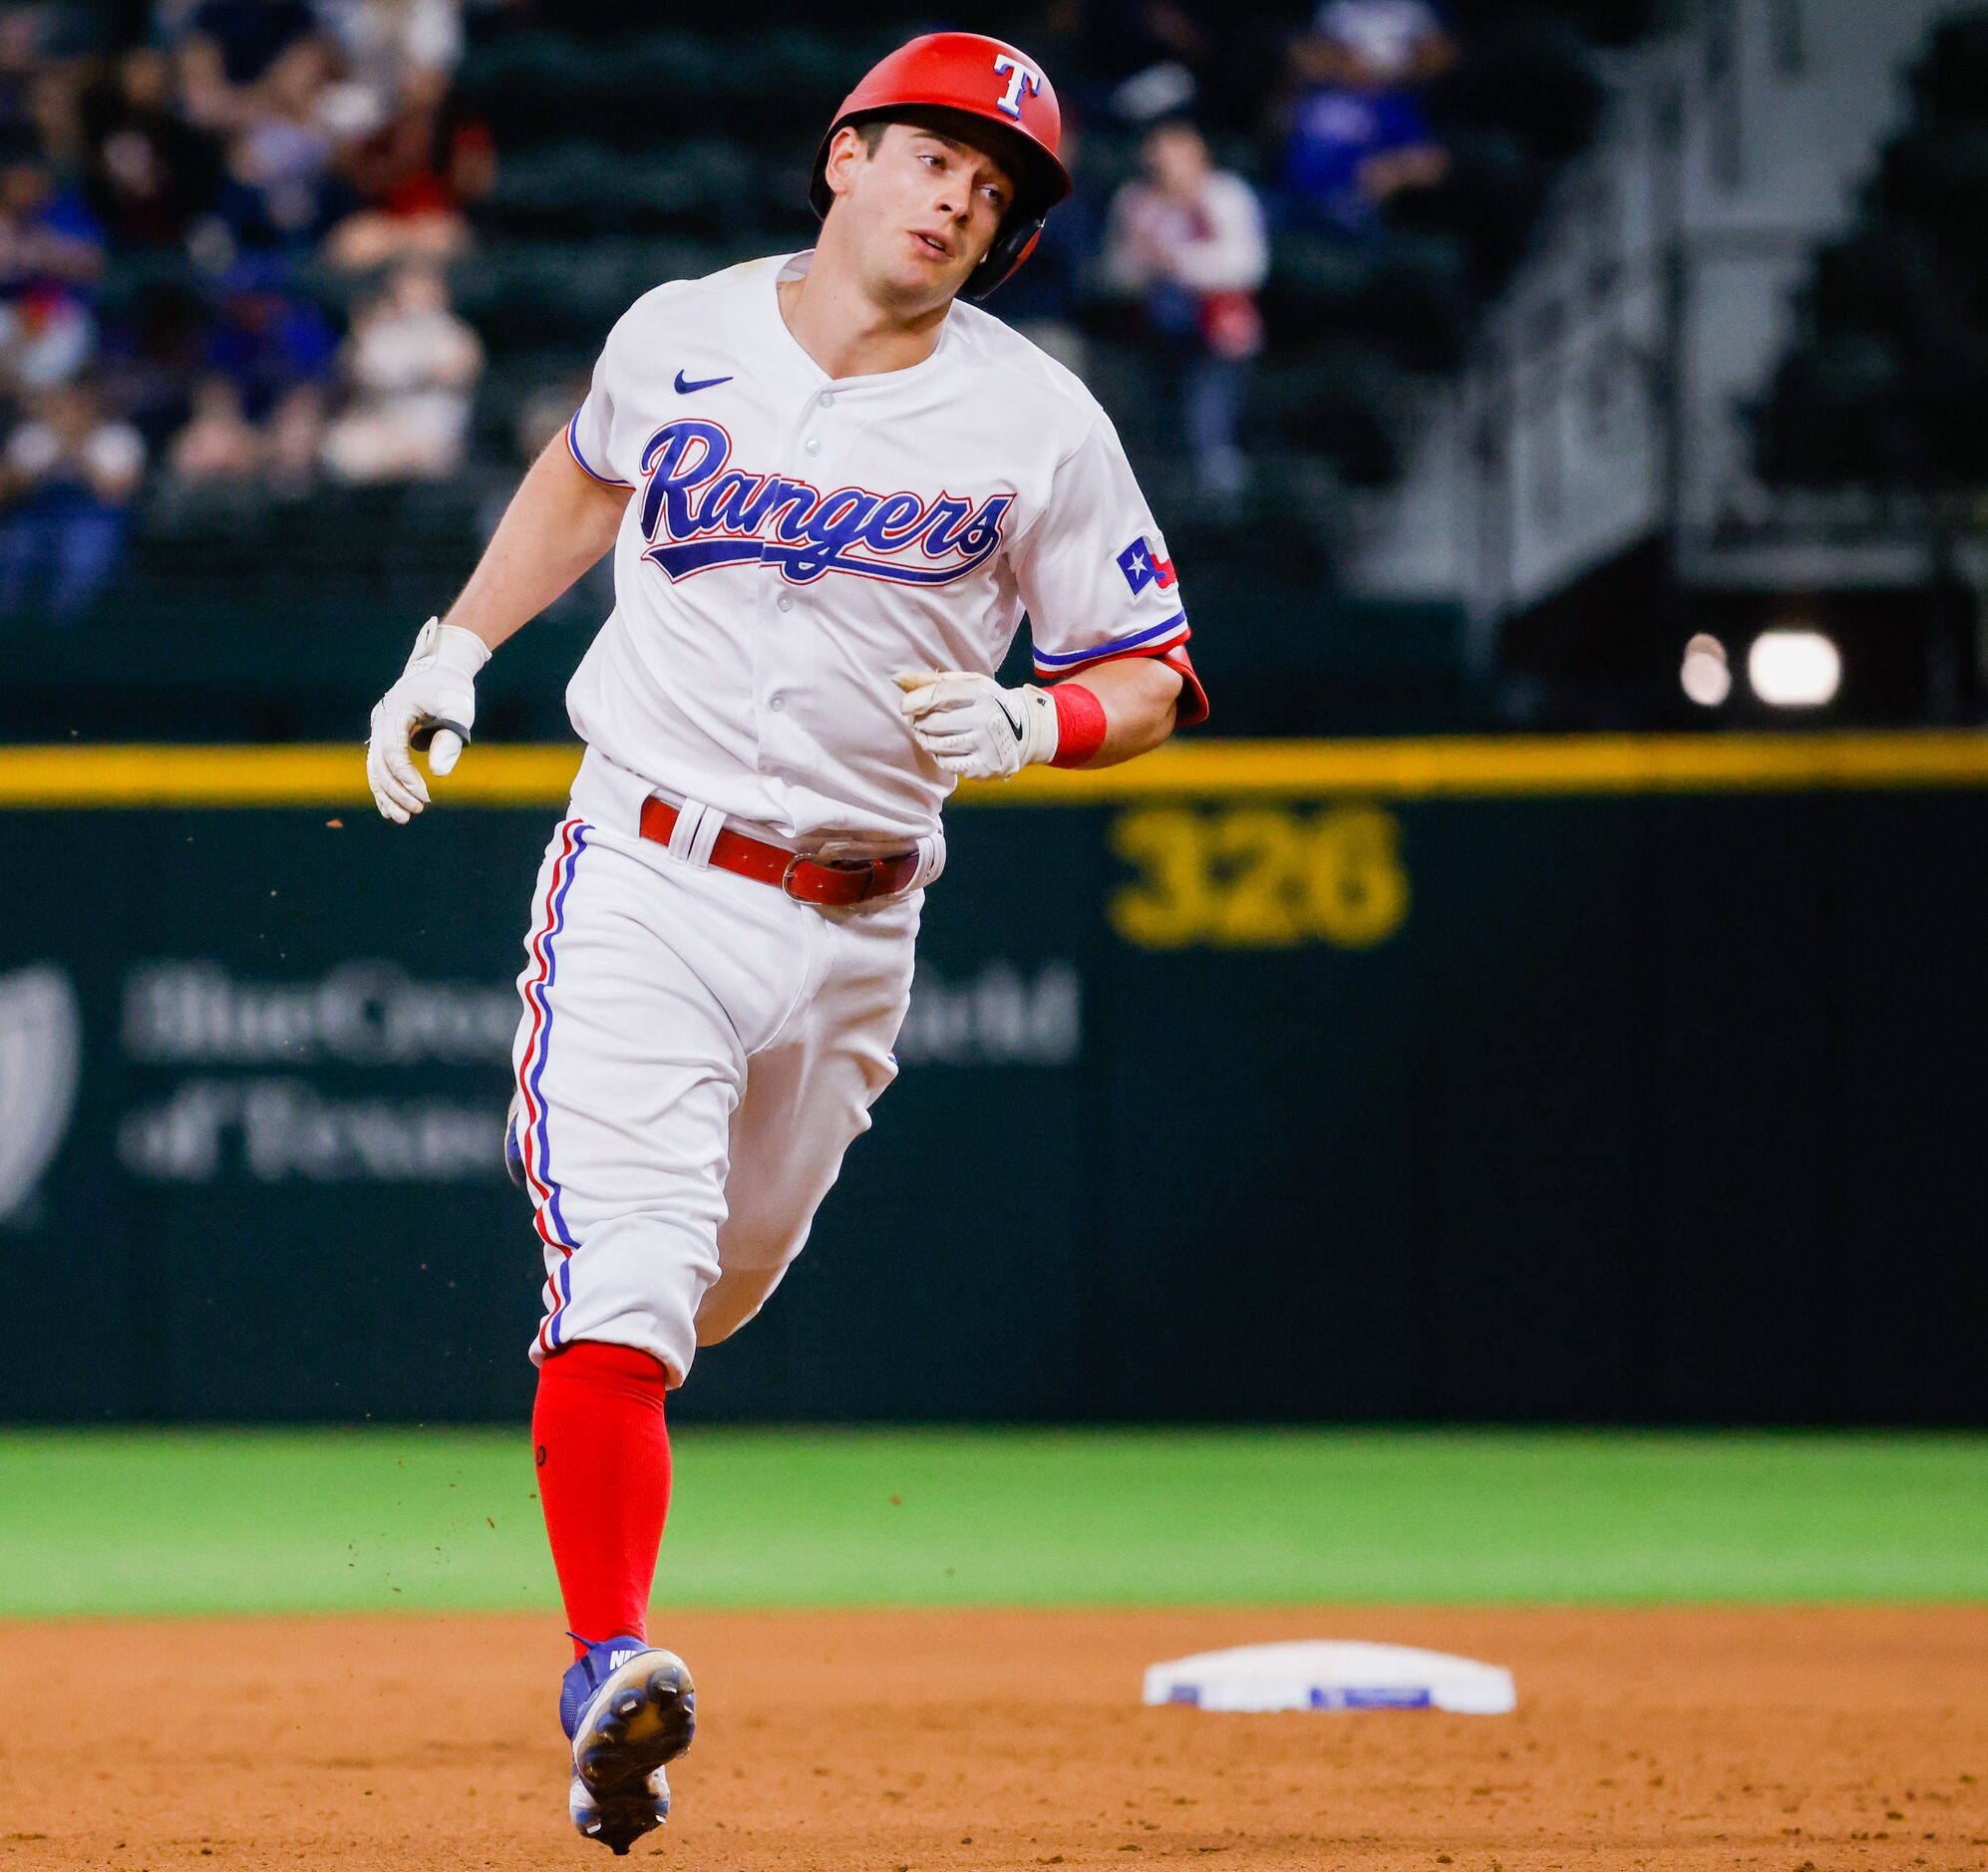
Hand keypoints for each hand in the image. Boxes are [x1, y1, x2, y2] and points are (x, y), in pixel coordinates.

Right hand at [367, 617, 490, 822]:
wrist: (441, 667)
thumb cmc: (452, 688)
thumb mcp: (458, 709)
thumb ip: (450, 738)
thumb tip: (438, 773)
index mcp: (395, 711)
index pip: (394, 752)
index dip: (407, 777)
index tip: (426, 795)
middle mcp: (380, 720)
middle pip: (379, 764)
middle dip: (396, 791)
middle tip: (418, 810)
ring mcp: (379, 729)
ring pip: (374, 768)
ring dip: (386, 795)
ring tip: (403, 818)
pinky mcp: (385, 737)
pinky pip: (379, 766)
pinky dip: (384, 787)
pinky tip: (392, 809)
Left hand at [895, 669, 1058, 779]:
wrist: (1023, 732)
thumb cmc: (985, 703)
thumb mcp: (966, 684)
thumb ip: (931, 681)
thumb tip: (897, 679)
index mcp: (980, 693)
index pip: (938, 695)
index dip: (914, 701)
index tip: (906, 706)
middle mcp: (985, 719)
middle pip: (931, 722)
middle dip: (917, 722)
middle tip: (918, 720)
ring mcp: (985, 745)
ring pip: (935, 745)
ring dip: (924, 739)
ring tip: (928, 733)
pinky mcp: (983, 767)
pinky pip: (946, 763)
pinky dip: (938, 756)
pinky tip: (944, 748)